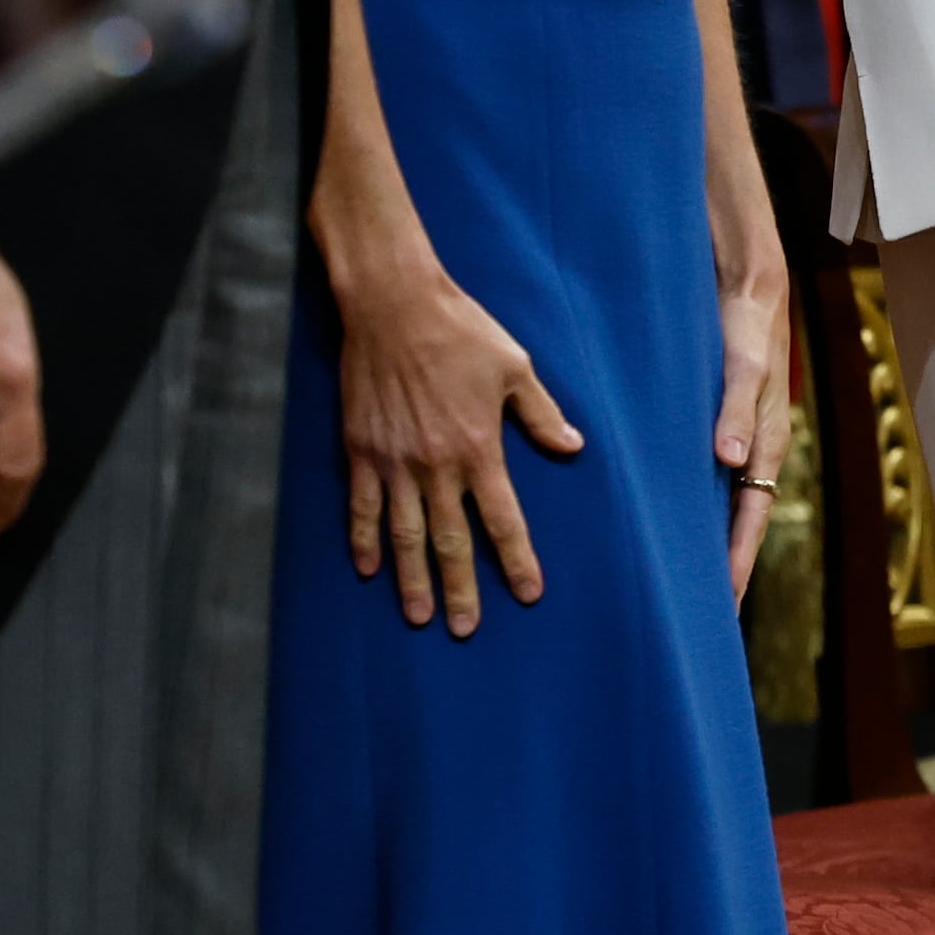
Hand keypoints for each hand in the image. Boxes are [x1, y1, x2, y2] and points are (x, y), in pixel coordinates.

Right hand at [331, 247, 579, 632]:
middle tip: (464, 628)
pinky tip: (368, 568)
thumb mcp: (514, 367)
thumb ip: (542, 414)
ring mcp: (394, 462)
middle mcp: (436, 465)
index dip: (516, 560)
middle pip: (451, 541)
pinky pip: (361, 507)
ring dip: (412, 578)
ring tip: (417, 616)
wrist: (394, 305)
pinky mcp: (361, 450)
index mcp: (479, 448)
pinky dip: (364, 540)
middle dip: (460, 589)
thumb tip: (573, 447)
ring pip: (405, 534)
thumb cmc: (460, 331)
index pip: (503, 519)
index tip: (527, 593)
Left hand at [715, 239, 794, 600]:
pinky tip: (665, 521)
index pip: (751, 522)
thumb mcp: (745, 366)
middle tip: (701, 620)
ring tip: (680, 584)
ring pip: (719, 506)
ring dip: (704, 542)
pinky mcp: (714, 425)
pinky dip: (690, 506)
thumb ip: (736, 410)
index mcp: (766, 446)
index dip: (736, 565)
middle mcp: (751, 451)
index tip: (722, 607)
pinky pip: (702, 478)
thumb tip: (730, 463)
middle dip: (723, 570)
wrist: (747, 284)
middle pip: (737, 525)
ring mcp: (733, 440)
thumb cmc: (748, 325)